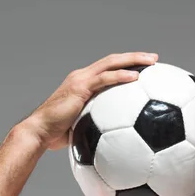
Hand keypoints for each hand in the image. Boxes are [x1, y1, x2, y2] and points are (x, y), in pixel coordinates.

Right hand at [23, 52, 158, 149]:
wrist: (40, 132)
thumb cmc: (57, 135)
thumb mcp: (82, 127)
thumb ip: (96, 125)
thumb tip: (114, 139)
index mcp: (83, 83)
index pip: (108, 68)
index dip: (126, 64)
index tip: (145, 66)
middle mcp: (82, 76)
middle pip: (112, 60)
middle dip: (135, 56)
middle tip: (154, 58)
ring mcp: (80, 80)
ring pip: (111, 63)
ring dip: (133, 60)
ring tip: (152, 61)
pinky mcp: (79, 87)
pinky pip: (104, 79)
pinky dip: (120, 76)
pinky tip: (135, 77)